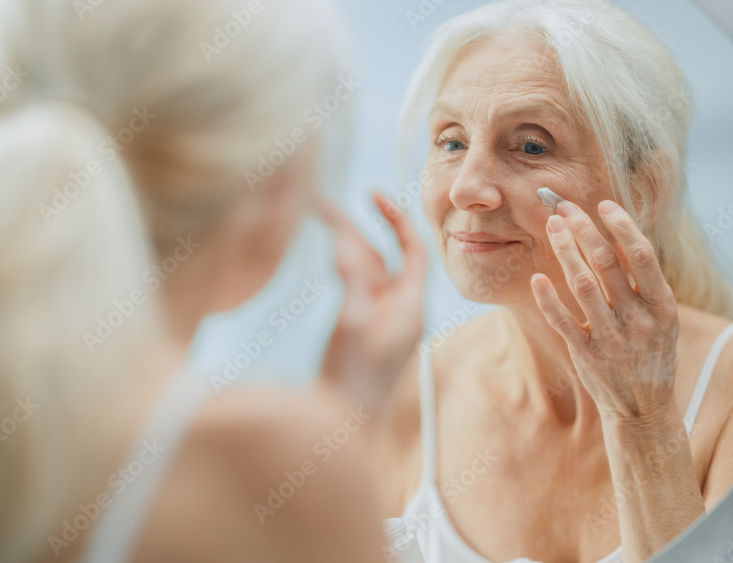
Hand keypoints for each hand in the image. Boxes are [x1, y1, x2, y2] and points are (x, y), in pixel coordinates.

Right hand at [317, 193, 426, 413]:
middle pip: (382, 258)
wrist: (342, 423)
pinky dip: (344, 269)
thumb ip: (351, 278)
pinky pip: (357, 291)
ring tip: (320, 220)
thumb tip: (345, 239)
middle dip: (356, 229)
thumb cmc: (350, 378)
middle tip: (323, 206)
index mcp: (409, 308)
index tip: (373, 195)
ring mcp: (381, 322)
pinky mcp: (364, 333)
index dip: (396, 219)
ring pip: (366, 273)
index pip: (413, 251)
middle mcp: (400, 311)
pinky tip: (328, 257)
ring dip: (346, 247)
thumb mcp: (350, 322)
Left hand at [530, 198, 679, 423]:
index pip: (641, 254)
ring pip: (582, 284)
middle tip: (563, 206)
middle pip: (607, 262)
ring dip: (564, 250)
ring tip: (552, 226)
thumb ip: (644, 285)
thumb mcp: (662, 320)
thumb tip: (620, 237)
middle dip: (583, 228)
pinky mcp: (587, 354)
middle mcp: (639, 319)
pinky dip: (548, 297)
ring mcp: (612, 338)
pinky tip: (537, 277)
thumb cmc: (651, 356)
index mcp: (663, 306)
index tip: (603, 204)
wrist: (644, 410)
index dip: (621, 225)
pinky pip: (562, 320)